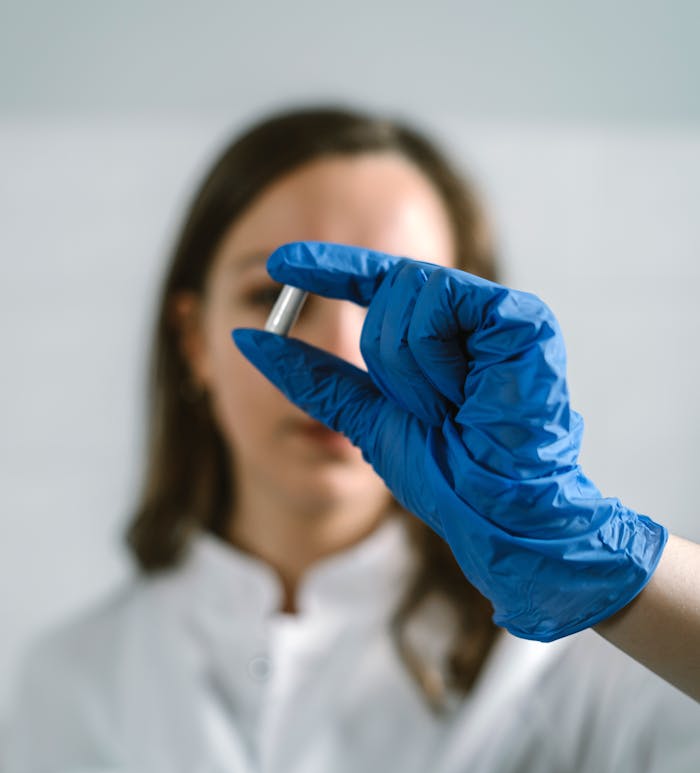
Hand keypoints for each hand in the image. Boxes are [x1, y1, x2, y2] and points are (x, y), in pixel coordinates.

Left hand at [233, 242, 666, 640]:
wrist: (493, 510)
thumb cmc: (445, 474)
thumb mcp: (363, 417)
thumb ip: (314, 376)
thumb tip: (249, 338)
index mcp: (439, 335)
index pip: (377, 282)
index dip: (329, 268)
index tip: (279, 262)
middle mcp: (470, 315)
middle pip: (389, 287)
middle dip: (384, 357)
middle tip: (425, 409)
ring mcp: (498, 312)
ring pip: (409, 292)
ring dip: (408, 368)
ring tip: (452, 408)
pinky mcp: (522, 316)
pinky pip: (442, 300)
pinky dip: (434, 357)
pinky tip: (466, 393)